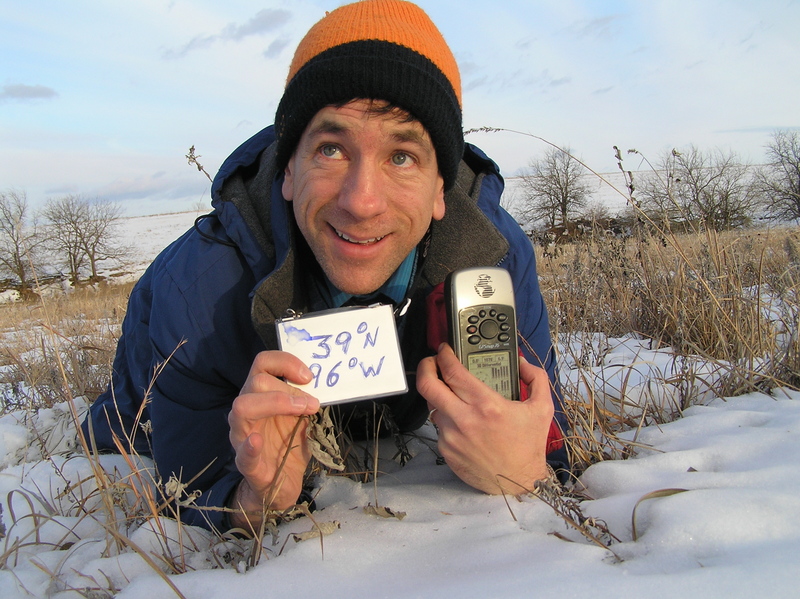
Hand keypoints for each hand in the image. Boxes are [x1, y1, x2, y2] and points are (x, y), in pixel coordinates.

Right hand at [227, 351, 319, 528]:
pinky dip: (250, 445)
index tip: (308, 376)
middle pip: (256, 381)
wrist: (281, 484)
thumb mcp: (302, 417)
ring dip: (276, 403)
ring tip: (301, 412)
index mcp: (261, 395)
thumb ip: (306, 399)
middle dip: (289, 389)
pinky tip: (258, 441)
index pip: (263, 363)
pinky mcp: (246, 463)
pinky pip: (242, 452)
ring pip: (242, 407)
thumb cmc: (289, 444)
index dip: (285, 362)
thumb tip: (322, 382)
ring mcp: (242, 435)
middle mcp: (247, 410)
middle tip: (312, 404)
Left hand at [416, 344, 552, 494]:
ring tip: (455, 398)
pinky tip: (464, 424)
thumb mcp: (542, 408)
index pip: (452, 371)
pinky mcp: (446, 450)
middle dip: (426, 367)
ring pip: (433, 406)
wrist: (519, 483)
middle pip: (428, 385)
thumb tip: (521, 362)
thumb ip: (535, 378)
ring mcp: (451, 436)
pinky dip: (448, 420)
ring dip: (441, 397)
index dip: (444, 355)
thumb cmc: (528, 447)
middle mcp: (464, 420)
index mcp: (486, 405)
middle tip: (432, 363)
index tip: (445, 350)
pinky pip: (439, 427)